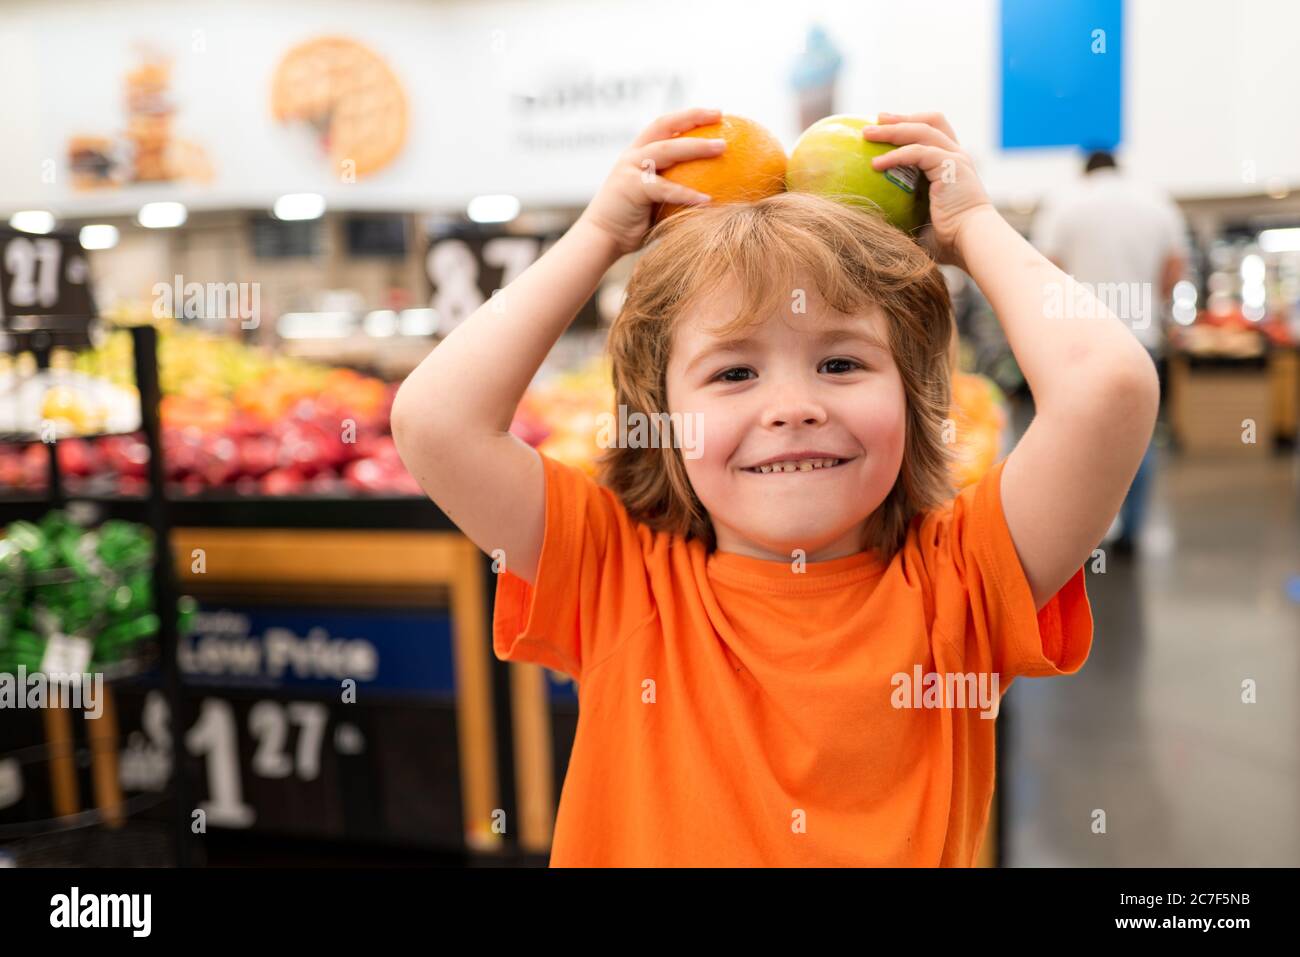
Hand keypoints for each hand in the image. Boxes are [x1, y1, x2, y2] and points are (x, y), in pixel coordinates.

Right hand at [577, 108, 725, 256]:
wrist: (602, 239)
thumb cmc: (632, 224)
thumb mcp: (655, 201)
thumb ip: (674, 189)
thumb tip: (713, 191)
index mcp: (638, 154)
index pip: (664, 126)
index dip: (689, 116)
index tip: (717, 114)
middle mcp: (632, 156)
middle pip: (665, 126)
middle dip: (693, 117)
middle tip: (721, 116)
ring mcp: (629, 169)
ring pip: (667, 150)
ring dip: (696, 147)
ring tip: (722, 148)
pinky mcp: (630, 187)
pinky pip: (664, 188)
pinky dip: (686, 193)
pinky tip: (708, 200)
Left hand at [863, 111, 996, 268]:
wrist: (973, 242)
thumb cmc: (950, 242)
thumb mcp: (924, 221)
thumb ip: (906, 211)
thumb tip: (875, 219)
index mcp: (954, 165)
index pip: (935, 133)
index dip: (912, 124)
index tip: (887, 126)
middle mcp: (957, 156)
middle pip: (930, 121)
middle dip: (901, 118)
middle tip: (875, 120)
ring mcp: (956, 157)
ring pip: (920, 130)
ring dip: (892, 130)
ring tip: (867, 134)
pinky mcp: (950, 165)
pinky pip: (917, 152)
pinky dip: (895, 155)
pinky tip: (875, 164)